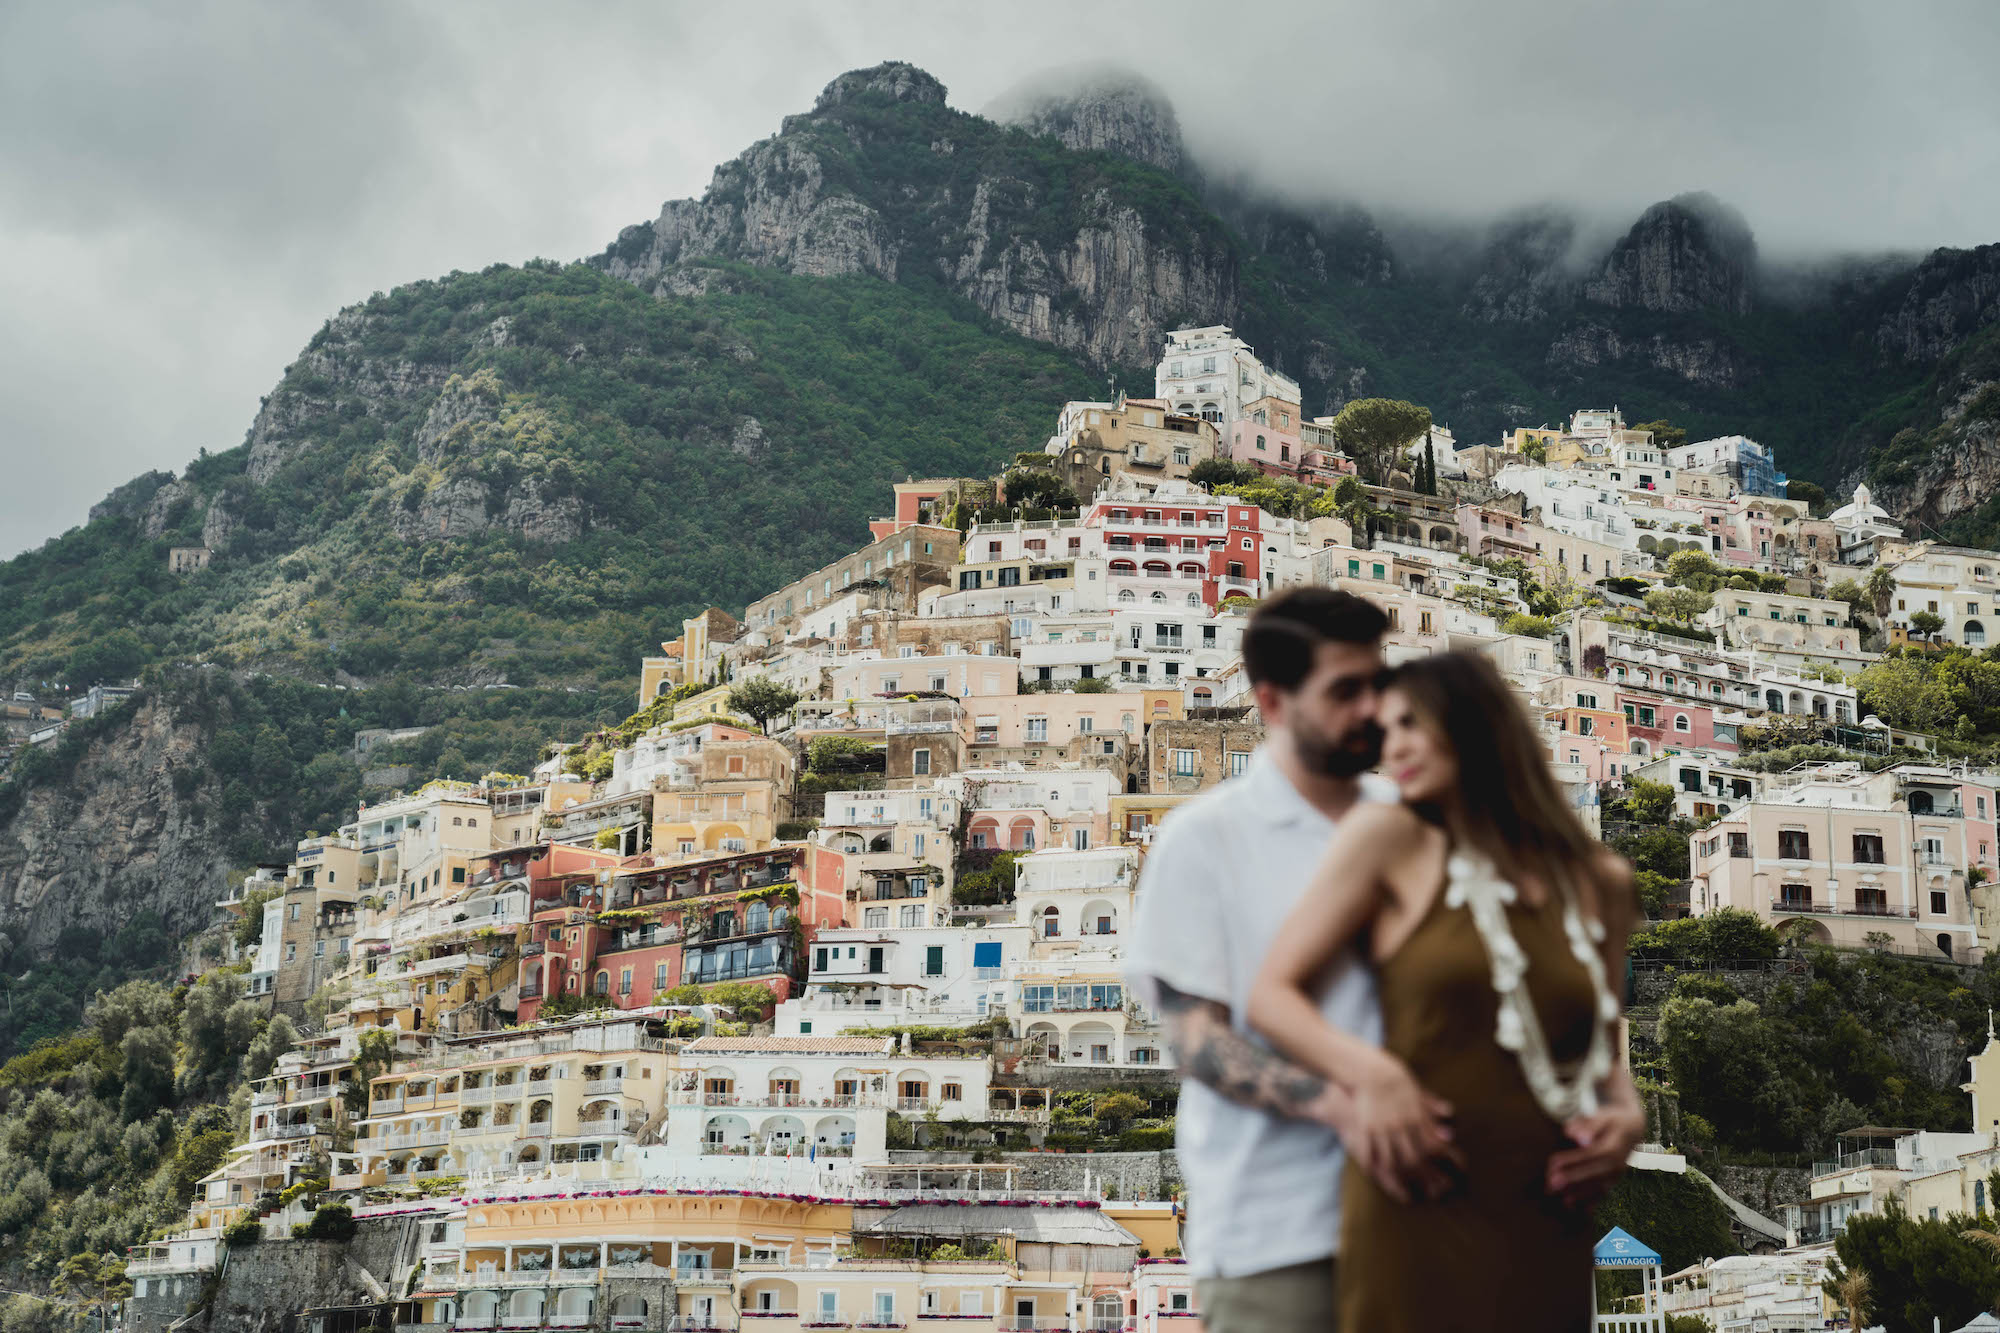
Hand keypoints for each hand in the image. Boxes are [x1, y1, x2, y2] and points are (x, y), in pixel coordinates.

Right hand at [1344, 1053, 1460, 1204]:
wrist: (1371, 1070)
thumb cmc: (1396, 1081)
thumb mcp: (1418, 1092)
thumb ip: (1432, 1108)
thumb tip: (1449, 1120)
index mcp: (1417, 1116)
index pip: (1435, 1145)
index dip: (1448, 1162)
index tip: (1457, 1173)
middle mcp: (1401, 1125)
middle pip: (1416, 1158)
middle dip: (1428, 1178)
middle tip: (1438, 1193)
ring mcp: (1383, 1128)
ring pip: (1394, 1161)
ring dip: (1404, 1180)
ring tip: (1411, 1195)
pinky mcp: (1366, 1129)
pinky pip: (1371, 1153)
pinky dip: (1376, 1169)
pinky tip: (1381, 1180)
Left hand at [1547, 1098, 1645, 1208]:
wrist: (1633, 1127)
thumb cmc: (1611, 1120)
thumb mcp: (1602, 1116)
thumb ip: (1589, 1125)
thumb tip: (1573, 1136)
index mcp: (1615, 1145)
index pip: (1592, 1154)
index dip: (1573, 1160)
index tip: (1552, 1163)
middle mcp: (1619, 1163)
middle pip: (1595, 1173)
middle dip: (1573, 1180)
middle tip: (1551, 1185)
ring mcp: (1618, 1174)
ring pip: (1599, 1186)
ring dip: (1580, 1194)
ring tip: (1561, 1200)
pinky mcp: (1615, 1180)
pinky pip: (1603, 1193)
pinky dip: (1590, 1202)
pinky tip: (1574, 1207)